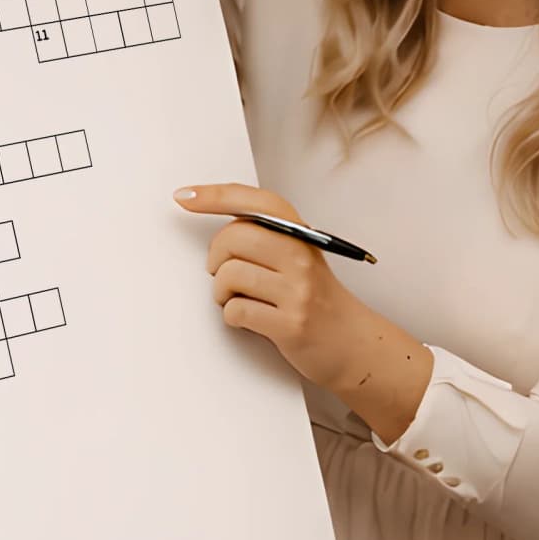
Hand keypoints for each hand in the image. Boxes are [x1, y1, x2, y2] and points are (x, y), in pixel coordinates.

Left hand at [179, 181, 360, 385]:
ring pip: (230, 275)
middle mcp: (302, 258)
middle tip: (222, 272)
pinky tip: (249, 320)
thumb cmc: (318, 300)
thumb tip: (216, 222)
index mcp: (302, 236)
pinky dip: (233, 317)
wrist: (354, 344)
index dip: (214, 196)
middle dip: (216, 257)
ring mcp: (298, 291)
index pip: (255, 202)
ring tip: (238, 299)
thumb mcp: (301, 257)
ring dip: (222, 293)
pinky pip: (236, 311)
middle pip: (234, 237)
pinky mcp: (290, 324)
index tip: (184, 197)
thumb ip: (267, 237)